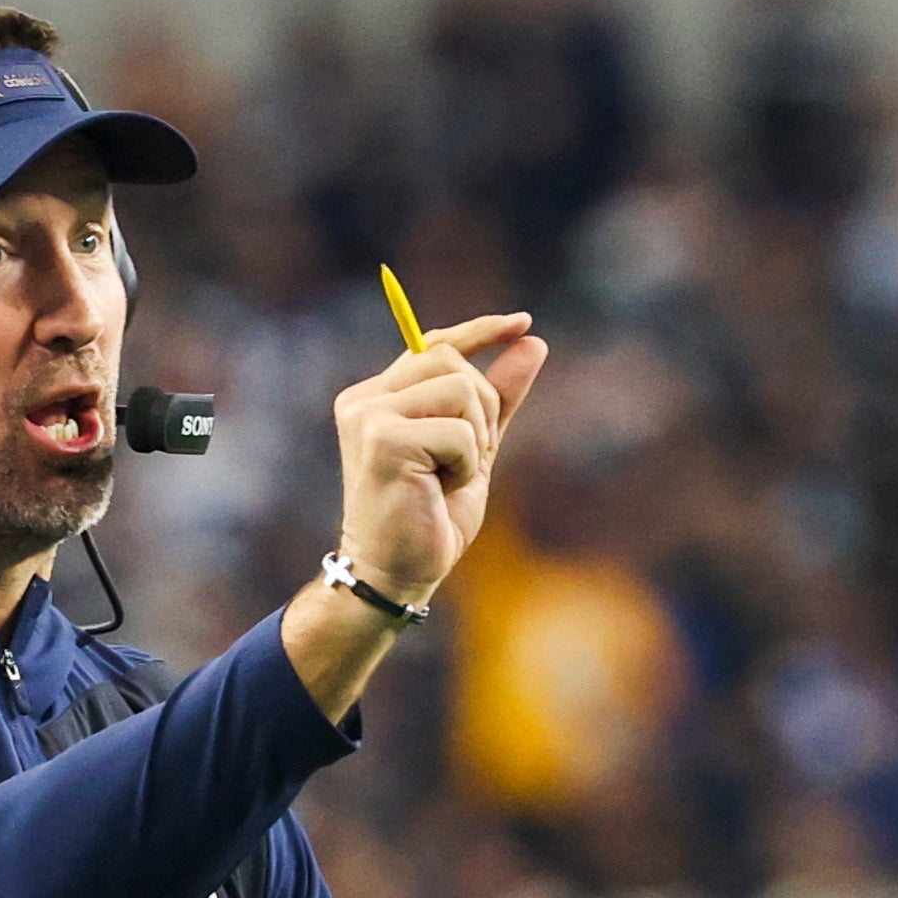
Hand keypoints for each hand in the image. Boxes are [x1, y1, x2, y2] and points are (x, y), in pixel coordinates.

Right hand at [330, 313, 547, 599]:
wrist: (396, 574)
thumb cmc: (430, 519)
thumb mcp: (473, 450)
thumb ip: (498, 399)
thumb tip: (533, 342)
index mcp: (377, 397)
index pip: (432, 345)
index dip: (479, 331)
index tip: (523, 322)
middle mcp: (364, 399)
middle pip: (449, 359)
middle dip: (482, 408)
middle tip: (468, 459)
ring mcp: (368, 416)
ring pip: (459, 389)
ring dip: (475, 438)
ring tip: (450, 477)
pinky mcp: (381, 439)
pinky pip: (458, 430)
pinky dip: (466, 463)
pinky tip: (441, 489)